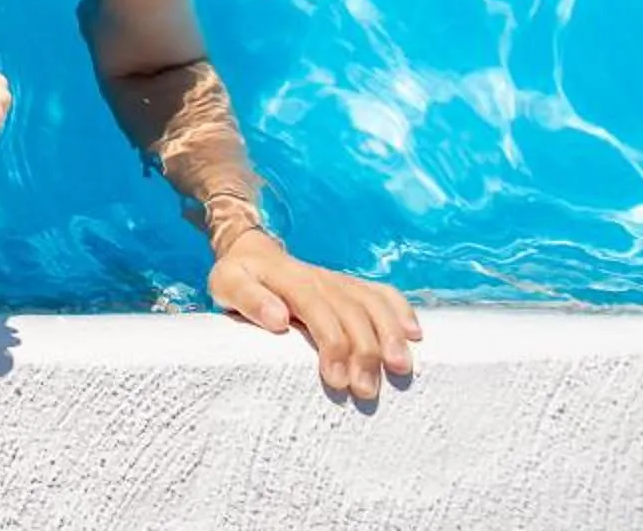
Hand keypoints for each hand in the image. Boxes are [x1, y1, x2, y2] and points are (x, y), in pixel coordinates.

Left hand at [208, 232, 421, 402]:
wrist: (251, 250)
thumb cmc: (237, 276)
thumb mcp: (227, 285)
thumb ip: (250, 300)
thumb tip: (278, 320)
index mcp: (290, 279)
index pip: (318, 311)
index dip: (332, 345)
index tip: (336, 381)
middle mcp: (320, 278)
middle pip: (352, 313)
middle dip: (364, 352)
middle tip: (367, 391)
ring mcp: (339, 281)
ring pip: (373, 304)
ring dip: (390, 335)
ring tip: (402, 368)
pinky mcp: (351, 286)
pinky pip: (381, 293)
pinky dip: (401, 310)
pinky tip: (415, 334)